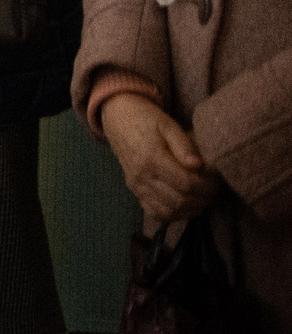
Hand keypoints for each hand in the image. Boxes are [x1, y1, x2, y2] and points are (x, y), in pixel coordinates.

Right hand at [102, 93, 221, 224]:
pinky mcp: (134, 190)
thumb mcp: (167, 124)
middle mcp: (142, 176)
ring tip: (201, 197)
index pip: (187, 184)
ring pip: (169, 211)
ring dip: (190, 209)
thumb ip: (184, 144)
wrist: (118, 118)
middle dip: (202, 199)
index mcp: (152, 158)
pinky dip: (173, 214)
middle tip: (212, 189)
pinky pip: (155, 213)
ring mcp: (136, 185)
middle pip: (180, 201)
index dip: (206, 186)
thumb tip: (198, 165)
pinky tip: (184, 205)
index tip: (215, 180)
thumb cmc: (147, 119)